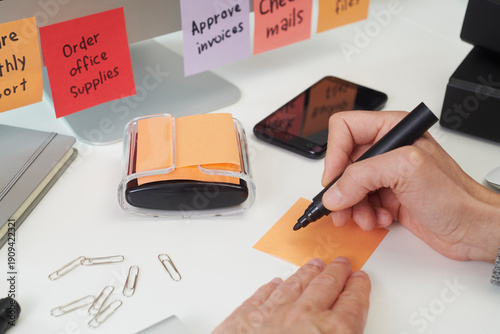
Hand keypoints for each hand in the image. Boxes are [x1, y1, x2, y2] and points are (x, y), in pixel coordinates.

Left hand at [213, 257, 369, 333]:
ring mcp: (272, 314)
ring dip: (306, 274)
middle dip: (335, 274)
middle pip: (325, 287)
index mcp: (332, 333)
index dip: (358, 290)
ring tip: (314, 266)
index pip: (352, 305)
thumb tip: (350, 331)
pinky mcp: (245, 318)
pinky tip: (275, 283)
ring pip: (294, 286)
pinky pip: (261, 296)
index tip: (360, 280)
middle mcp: (303, 317)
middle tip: (341, 264)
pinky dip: (270, 288)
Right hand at [321, 110, 499, 262]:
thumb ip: (362, 176)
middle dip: (342, 187)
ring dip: (352, 205)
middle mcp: (388, 150)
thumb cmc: (455, 197)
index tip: (334, 178)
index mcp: (393, 130)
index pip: (345, 129)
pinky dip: (364, 215)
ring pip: (348, 186)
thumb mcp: (406, 172)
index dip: (334, 153)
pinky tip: (380, 220)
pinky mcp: (387, 196)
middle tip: (342, 205)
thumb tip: (334, 191)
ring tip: (366, 217)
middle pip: (343, 162)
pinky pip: (359, 203)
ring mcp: (387, 175)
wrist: (472, 229)